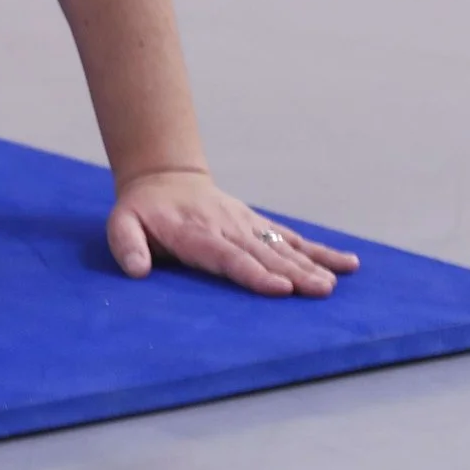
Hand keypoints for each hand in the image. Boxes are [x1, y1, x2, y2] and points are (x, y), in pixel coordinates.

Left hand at [108, 168, 359, 297]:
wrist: (163, 179)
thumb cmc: (143, 212)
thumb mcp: (121, 224)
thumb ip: (127, 245)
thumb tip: (136, 270)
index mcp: (195, 233)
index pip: (227, 256)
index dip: (253, 272)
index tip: (279, 287)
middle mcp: (227, 228)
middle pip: (262, 253)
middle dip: (292, 272)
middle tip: (319, 290)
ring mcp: (246, 224)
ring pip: (281, 246)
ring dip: (310, 265)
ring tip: (333, 285)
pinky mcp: (259, 223)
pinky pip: (292, 237)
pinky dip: (320, 250)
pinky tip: (348, 264)